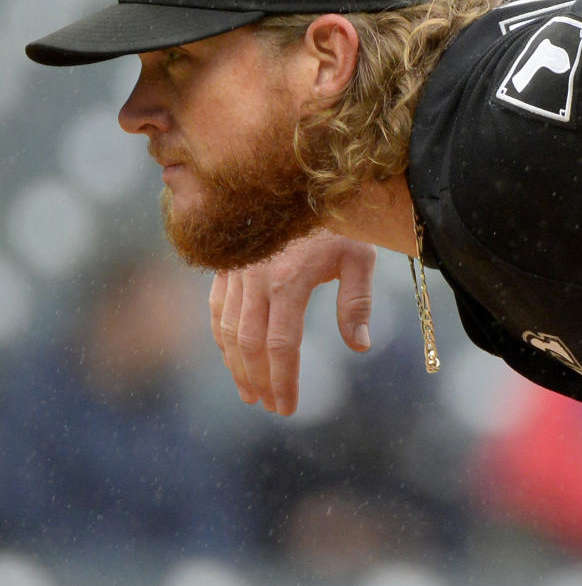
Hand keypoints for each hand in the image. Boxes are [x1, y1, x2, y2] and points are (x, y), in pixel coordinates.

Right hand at [209, 229, 376, 414]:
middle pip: (249, 344)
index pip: (281, 346)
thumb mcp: (360, 258)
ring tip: (249, 392)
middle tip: (271, 406)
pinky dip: (222, 336)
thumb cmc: (342, 219)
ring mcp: (237, 269)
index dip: (284, 381)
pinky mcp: (228, 262)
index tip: (290, 408)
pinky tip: (232, 354)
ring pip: (227, 329)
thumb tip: (360, 347)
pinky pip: (216, 306)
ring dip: (236, 365)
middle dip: (259, 381)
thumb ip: (357, 304)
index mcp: (289, 279)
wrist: (310, 177)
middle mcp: (255, 276)